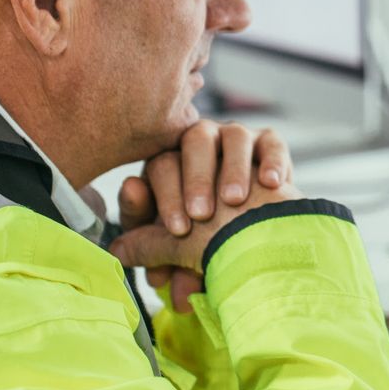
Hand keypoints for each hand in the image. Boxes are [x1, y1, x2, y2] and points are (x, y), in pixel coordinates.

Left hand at [117, 121, 293, 310]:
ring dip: (232, 168)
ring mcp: (237, 140)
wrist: (267, 247)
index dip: (166, 196)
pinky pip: (272, 144)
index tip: (178, 229)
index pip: (161, 165)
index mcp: (172, 165)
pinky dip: (272, 160)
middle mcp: (202, 144)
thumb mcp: (177, 249)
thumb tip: (116, 252)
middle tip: (201, 215)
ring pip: (233, 137)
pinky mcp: (269, 144)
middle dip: (195, 180)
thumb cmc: (212, 248)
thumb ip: (148, 247)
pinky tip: (271, 183)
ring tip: (234, 200)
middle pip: (194, 143)